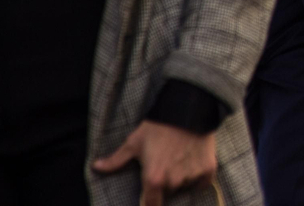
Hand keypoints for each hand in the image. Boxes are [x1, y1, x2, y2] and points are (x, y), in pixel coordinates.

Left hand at [93, 121, 216, 205]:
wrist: (188, 109)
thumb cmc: (157, 126)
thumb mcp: (134, 143)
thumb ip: (116, 160)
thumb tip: (95, 167)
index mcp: (154, 179)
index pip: (151, 205)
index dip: (150, 202)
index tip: (151, 196)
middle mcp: (174, 182)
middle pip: (168, 193)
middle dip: (166, 183)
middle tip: (164, 164)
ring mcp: (192, 176)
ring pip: (185, 186)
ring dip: (182, 178)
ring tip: (179, 158)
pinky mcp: (208, 169)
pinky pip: (202, 182)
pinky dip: (198, 176)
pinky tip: (193, 161)